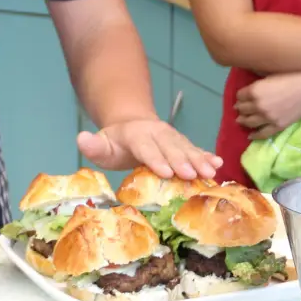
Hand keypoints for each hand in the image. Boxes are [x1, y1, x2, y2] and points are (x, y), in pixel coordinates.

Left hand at [77, 118, 221, 180]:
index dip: (155, 159)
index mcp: (136, 135)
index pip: (146, 148)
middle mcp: (157, 134)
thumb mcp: (101, 144)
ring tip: (210, 172)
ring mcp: (172, 137)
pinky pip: (196, 149)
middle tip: (192, 176)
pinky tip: (219, 164)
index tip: (165, 172)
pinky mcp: (183, 144)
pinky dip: (207, 156)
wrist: (132, 124)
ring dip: (199, 160)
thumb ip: (93, 145)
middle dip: (182, 161)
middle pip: (170, 148)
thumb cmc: (116, 142)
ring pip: (186, 148)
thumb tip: (81, 139)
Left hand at [234, 70, 300, 140]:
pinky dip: (254, 135)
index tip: (242, 96)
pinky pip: (262, 134)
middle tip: (239, 108)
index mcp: (254, 91)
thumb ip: (258, 84)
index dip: (240, 96)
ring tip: (240, 120)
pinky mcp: (278, 126)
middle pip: (242, 109)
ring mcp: (268, 117)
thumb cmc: (291, 75)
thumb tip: (250, 87)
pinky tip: (250, 136)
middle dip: (240, 108)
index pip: (239, 96)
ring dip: (243, 121)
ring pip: (249, 122)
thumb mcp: (269, 75)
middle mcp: (258, 106)